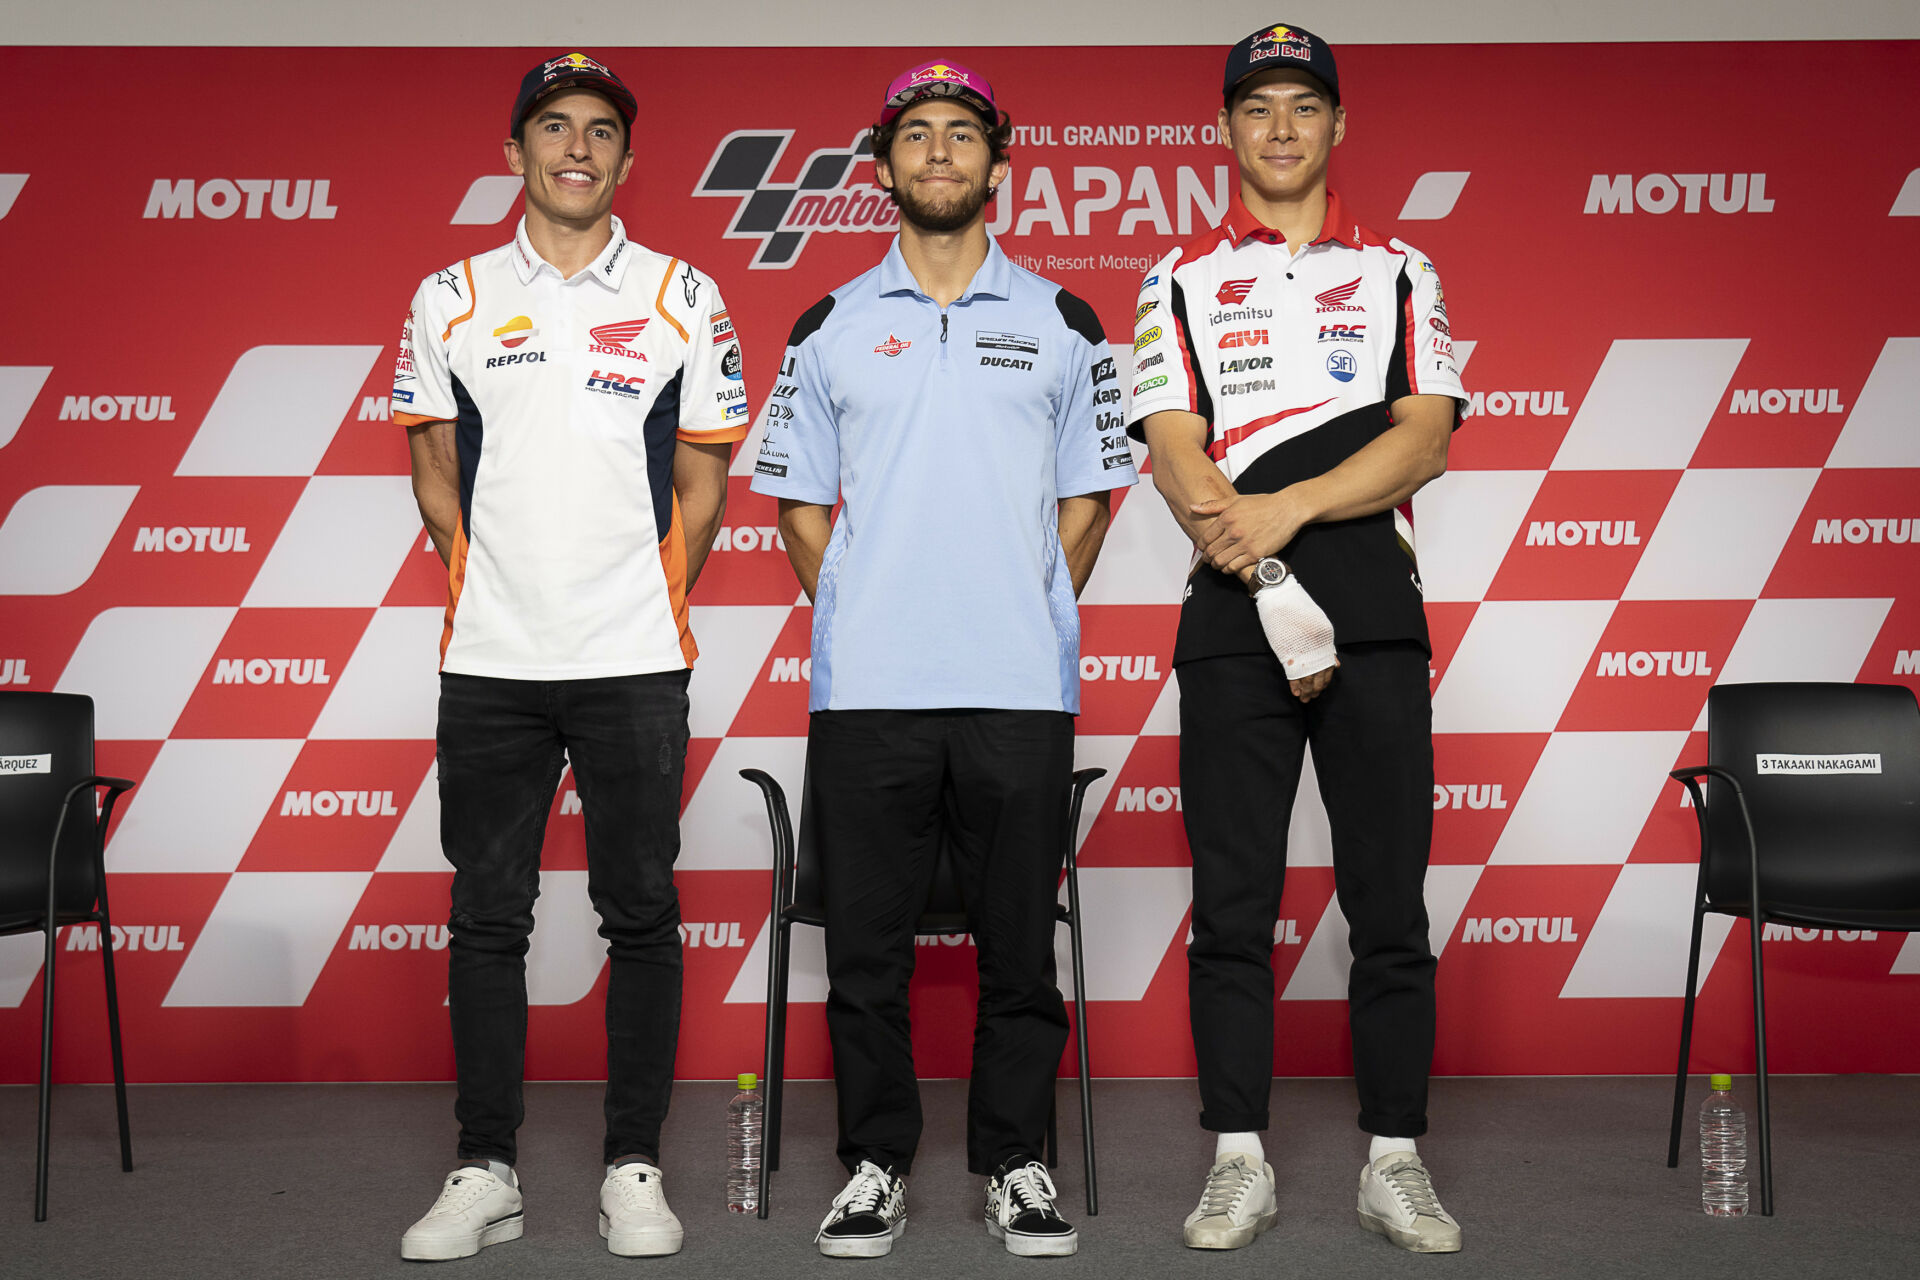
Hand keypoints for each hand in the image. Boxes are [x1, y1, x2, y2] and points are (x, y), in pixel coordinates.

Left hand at [1190, 490, 1311, 576]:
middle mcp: (1233, 531)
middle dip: (1207, 558)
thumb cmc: (1263, 504)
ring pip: (1220, 562)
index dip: (1201, 546)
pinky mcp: (1255, 554)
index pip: (1205, 538)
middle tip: (1208, 559)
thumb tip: (1193, 507)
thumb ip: (1213, 505)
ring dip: (1217, 565)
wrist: (1288, 509)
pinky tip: (1230, 567)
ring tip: (1218, 564)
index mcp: (1227, 517)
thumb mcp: (1236, 500)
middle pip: (1211, 552)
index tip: (1203, 549)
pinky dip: (1229, 569)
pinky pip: (1235, 567)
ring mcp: (1244, 544)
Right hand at [1253, 576, 1337, 698]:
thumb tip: (1335, 664)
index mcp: (1325, 638)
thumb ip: (1326, 645)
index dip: (1325, 680)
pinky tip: (1296, 692)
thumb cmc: (1298, 607)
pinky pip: (1293, 672)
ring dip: (1306, 690)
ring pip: (1306, 676)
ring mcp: (1300, 649)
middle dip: (1316, 688)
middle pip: (1318, 674)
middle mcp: (1315, 645)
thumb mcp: (1319, 624)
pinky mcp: (1286, 651)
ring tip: (1305, 699)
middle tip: (1312, 698)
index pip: (1328, 666)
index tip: (1321, 688)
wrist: (1280, 596)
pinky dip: (1294, 684)